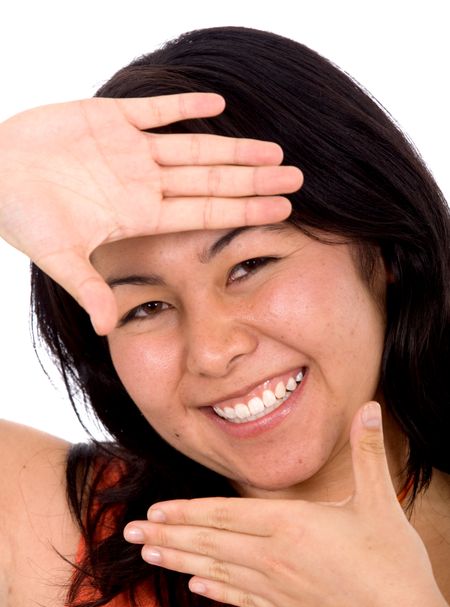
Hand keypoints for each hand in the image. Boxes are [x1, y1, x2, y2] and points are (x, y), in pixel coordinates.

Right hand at [0, 94, 301, 332]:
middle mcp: (143, 182)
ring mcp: (129, 150)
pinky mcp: (108, 117)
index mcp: (138, 213)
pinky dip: (183, 105)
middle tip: (296, 178)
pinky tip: (218, 103)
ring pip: (193, 146)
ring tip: (273, 148)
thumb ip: (87, 287)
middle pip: (211, 179)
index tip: (282, 211)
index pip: (203, 212)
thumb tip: (109, 328)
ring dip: (232, 146)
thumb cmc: (21, 215)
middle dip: (253, 179)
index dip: (243, 210)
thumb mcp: (56, 255)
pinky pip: (154, 110)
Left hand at [124, 402, 449, 606]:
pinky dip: (214, 589)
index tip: (155, 511)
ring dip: (181, 560)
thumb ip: (368, 452)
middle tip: (131, 534)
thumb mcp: (381, 502)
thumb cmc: (394, 565)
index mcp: (293, 525)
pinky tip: (195, 586)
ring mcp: (278, 588)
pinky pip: (240, 597)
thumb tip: (371, 406)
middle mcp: (276, 557)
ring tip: (150, 555)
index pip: (226, 515)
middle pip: (212, 542)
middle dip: (169, 535)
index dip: (188, 512)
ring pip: (218, 570)